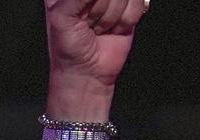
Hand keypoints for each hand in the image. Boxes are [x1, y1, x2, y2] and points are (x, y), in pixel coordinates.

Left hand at [44, 0, 144, 117]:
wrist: (87, 73)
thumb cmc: (67, 48)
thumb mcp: (62, 16)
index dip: (92, 2)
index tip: (87, 13)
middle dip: (100, 6)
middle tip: (87, 22)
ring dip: (111, 16)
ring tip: (97, 28)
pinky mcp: (129, 7)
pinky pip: (138, 3)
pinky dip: (125, 21)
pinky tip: (112, 30)